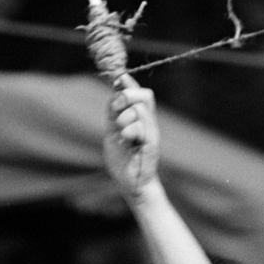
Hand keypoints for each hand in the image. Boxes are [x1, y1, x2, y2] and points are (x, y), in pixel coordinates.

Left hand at [102, 77, 159, 201]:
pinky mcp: (151, 145)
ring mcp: (151, 133)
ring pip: (141, 110)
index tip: (116, 80)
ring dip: (124, 116)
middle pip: (145, 95)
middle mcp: (149, 123)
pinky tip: (124, 139)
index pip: (139, 92)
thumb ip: (113, 111)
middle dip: (127, 96)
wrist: (130, 183)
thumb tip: (115, 88)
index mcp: (140, 118)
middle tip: (116, 108)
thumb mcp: (112, 130)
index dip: (128, 83)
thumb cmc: (122, 159)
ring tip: (120, 132)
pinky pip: (142, 128)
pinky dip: (130, 129)